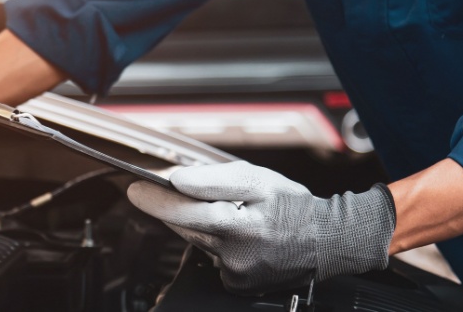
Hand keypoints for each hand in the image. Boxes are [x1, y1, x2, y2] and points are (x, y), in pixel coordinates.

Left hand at [126, 161, 394, 293]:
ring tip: (222, 212)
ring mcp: (236, 273)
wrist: (327, 242)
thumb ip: (214, 179)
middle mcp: (237, 254)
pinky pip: (210, 258)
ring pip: (197, 242)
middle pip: (187, 228)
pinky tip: (231, 235)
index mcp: (243, 225)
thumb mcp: (257, 180)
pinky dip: (212, 243)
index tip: (136, 188)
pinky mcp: (236, 284)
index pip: (186, 212)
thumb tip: (176, 179)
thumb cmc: (292, 206)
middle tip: (160, 191)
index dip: (158, 200)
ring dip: (195, 224)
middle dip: (172, 208)